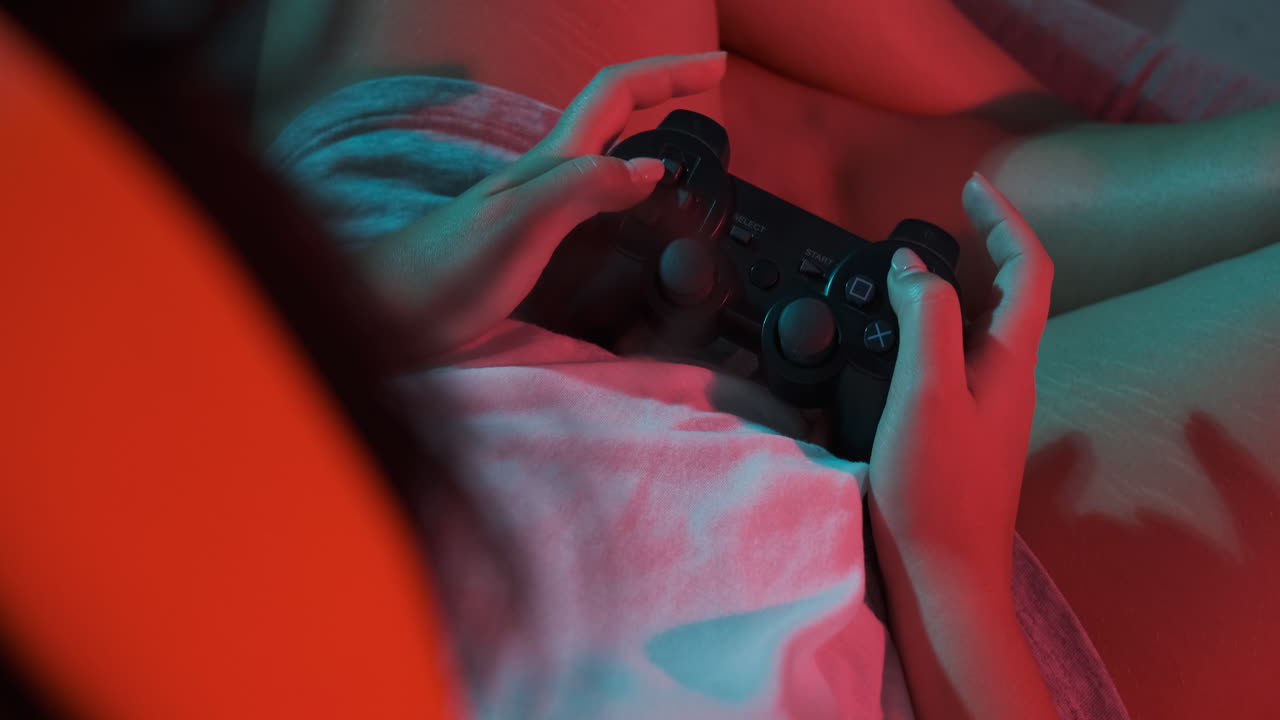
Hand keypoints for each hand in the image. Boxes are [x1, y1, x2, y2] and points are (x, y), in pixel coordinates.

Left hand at [356, 52, 727, 361]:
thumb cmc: (440, 275)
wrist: (385, 314)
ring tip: (685, 141)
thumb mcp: (518, 225)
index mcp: (548, 165)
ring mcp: (535, 207)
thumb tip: (650, 168)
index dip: (668, 74)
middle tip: (711, 89)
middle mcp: (544, 177)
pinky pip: (592, 200)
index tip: (718, 68)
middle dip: (664, 90)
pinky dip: (626, 190)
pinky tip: (631, 211)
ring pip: (603, 153)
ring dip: (647, 133)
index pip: (617, 95)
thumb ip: (580, 188)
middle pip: (613, 114)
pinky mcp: (528, 243)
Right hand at [868, 172, 1054, 584]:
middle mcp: (1008, 379)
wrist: (944, 575)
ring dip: (957, 286)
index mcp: (1010, 361)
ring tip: (913, 268)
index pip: (1028, 268)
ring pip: (983, 327)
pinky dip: (935, 329)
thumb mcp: (927, 391)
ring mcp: (988, 407)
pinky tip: (900, 339)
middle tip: (941, 221)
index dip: (1005, 219)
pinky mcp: (963, 431)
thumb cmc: (937, 490)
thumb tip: (915, 268)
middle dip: (984, 245)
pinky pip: (957, 359)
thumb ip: (927, 319)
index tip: (970, 186)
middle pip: (1011, 293)